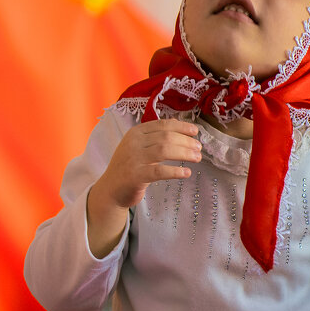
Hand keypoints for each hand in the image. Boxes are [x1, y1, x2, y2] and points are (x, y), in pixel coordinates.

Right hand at [87, 119, 200, 256]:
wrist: (110, 188)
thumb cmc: (128, 166)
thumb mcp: (139, 146)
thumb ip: (155, 134)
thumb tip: (176, 122)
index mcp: (135, 133)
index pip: (162, 125)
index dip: (181, 127)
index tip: (195, 131)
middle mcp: (133, 143)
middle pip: (166, 137)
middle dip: (186, 141)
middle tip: (199, 148)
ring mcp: (133, 159)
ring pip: (164, 151)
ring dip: (184, 153)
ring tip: (197, 158)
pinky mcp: (135, 176)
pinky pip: (159, 171)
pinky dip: (175, 172)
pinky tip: (186, 173)